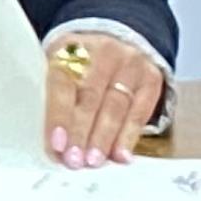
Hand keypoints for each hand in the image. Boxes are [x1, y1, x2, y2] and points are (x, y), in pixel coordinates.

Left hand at [43, 31, 167, 167]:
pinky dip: (129, 136)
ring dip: (104, 138)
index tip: (57, 144)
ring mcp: (130, 64)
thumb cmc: (78, 63)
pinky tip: (121, 155)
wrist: (117, 39)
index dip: (59, 115)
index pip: (62, 83)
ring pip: (116, 106)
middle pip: (90, 97)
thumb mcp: (59, 65)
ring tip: (94, 161)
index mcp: (69, 47)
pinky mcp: (151, 78)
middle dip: (82, 133)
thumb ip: (51, 95)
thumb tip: (49, 143)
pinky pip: (140, 111)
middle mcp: (102, 52)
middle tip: (75, 161)